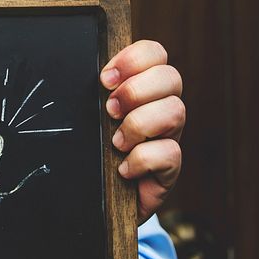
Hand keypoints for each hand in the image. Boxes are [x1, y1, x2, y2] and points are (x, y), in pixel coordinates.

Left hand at [101, 40, 184, 223]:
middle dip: (135, 91)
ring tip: (115, 144)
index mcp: (141, 91)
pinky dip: (141, 160)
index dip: (135, 58)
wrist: (93, 204)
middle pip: (171, 77)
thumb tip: (83, 77)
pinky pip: (169, 153)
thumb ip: (89, 98)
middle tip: (109, 111)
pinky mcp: (169, 170)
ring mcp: (168, 138)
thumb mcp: (86, 122)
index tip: (105, 79)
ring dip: (138, 125)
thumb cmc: (88, 157)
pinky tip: (123, 170)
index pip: (155, 54)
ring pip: (175, 111)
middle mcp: (160, 110)